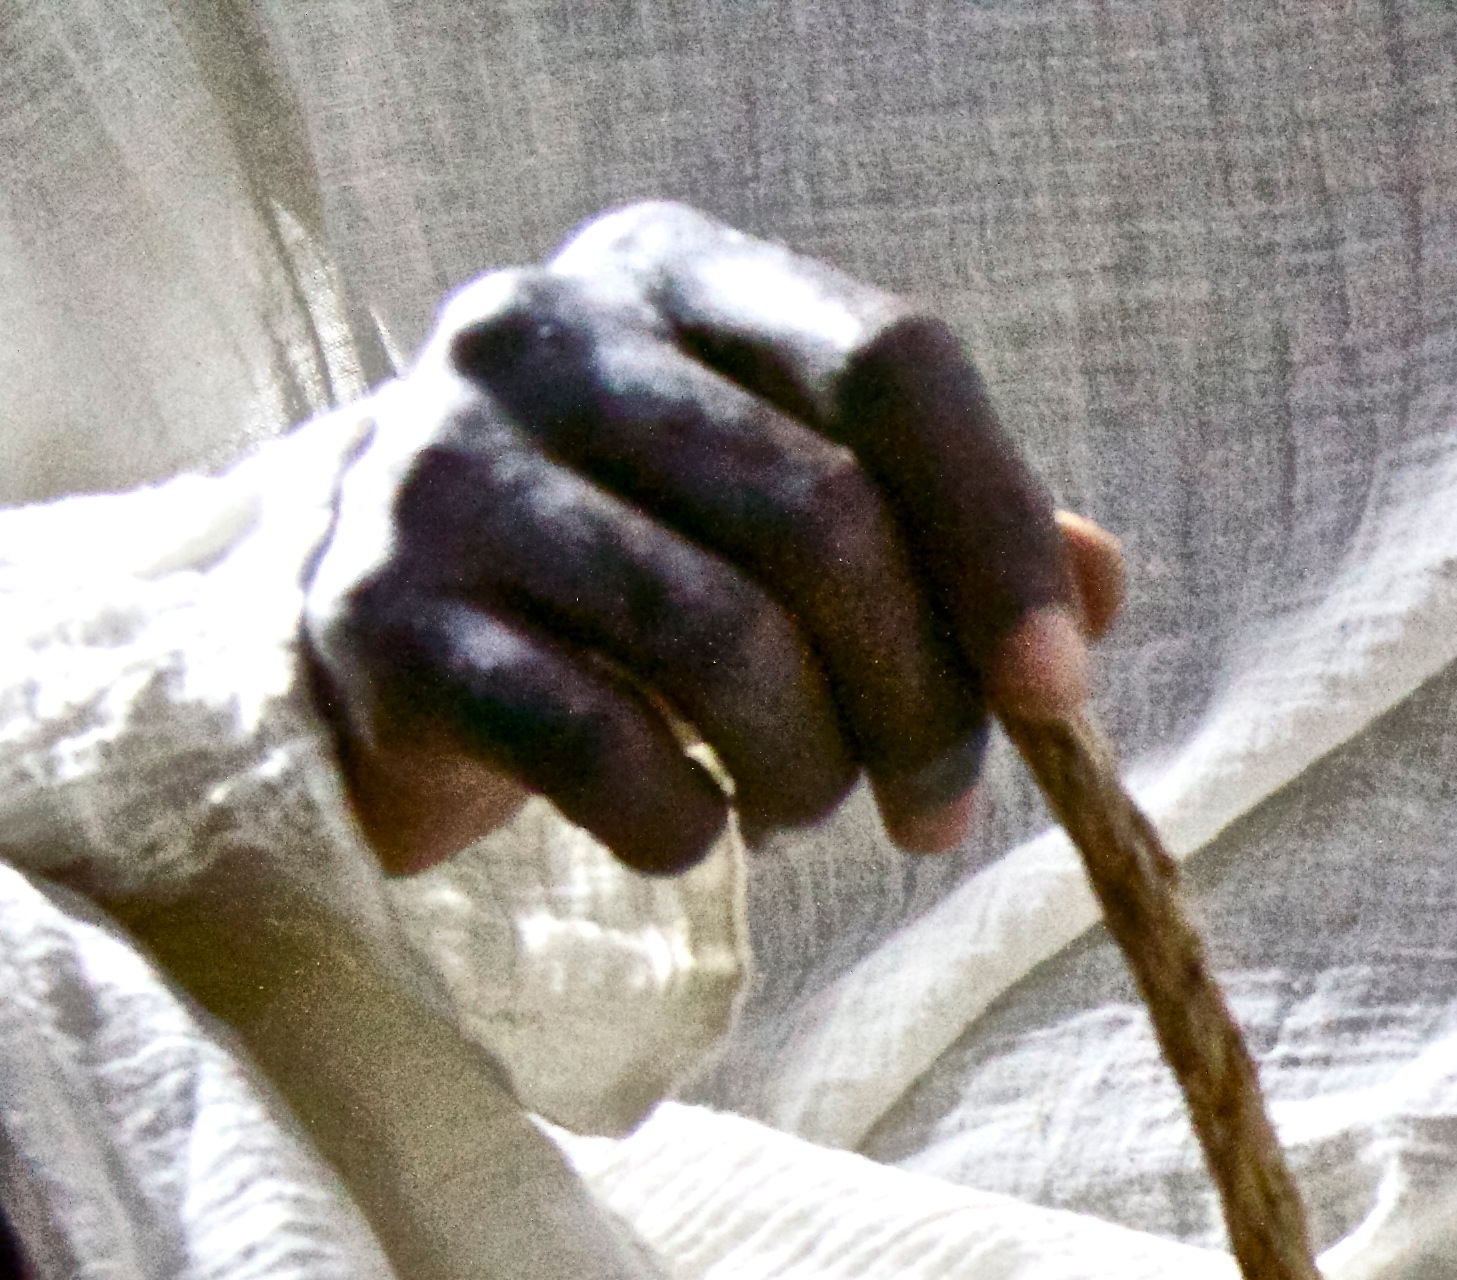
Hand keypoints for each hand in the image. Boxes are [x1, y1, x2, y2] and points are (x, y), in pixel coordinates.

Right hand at [301, 200, 1130, 878]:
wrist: (358, 620)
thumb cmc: (629, 560)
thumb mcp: (788, 510)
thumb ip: (949, 528)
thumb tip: (1098, 584)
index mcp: (674, 273)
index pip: (890, 360)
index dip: (999, 536)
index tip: (1056, 691)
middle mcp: (544, 336)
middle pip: (820, 519)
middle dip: (921, 700)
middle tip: (935, 807)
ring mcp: (440, 471)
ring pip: (718, 641)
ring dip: (810, 771)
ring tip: (805, 807)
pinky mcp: (380, 622)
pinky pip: (600, 752)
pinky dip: (684, 827)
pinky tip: (690, 830)